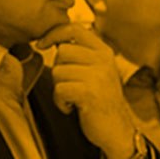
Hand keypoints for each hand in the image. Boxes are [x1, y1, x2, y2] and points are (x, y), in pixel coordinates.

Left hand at [35, 24, 136, 158]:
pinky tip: (72, 107)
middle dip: (59, 70)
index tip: (42, 44)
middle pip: (62, 52)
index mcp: (104, 51)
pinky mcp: (90, 92)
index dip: (53, 33)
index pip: (74, 29)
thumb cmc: (100, 100)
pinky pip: (60, 89)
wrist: (117, 129)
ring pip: (58, 71)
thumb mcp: (96, 71)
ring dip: (60, 88)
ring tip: (74, 98)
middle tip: (72, 85)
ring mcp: (98, 75)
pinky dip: (61, 101)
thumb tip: (53, 40)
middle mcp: (103, 60)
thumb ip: (81, 54)